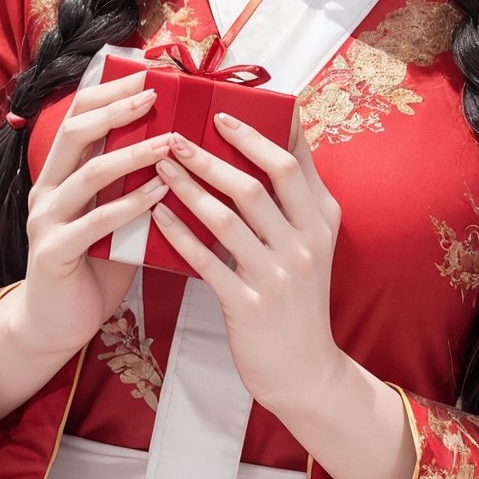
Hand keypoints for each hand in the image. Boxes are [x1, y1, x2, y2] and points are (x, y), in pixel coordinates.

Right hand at [17, 69, 173, 357]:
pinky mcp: (54, 253)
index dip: (107, 92)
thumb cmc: (93, 269)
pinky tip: (159, 194)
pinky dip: (129, 206)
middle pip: (75, 132)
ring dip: (132, 154)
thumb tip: (182, 151)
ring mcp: (46, 221)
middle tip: (154, 96)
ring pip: (88, 174)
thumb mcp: (115, 219)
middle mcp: (47, 190)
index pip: (76, 117)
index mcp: (59, 175)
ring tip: (169, 143)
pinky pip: (95, 223)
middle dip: (116, 109)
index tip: (146, 76)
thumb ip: (133, 187)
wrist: (54, 326)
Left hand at [149, 105, 344, 419]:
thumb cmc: (298, 300)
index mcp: (321, 221)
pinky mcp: (249, 304)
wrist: (304, 371)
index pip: (293, 161)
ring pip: (228, 216)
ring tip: (159, 164)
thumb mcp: (311, 245)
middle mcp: (305, 243)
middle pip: (260, 181)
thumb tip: (267, 145)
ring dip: (189, 185)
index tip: (225, 108)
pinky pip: (206, 260)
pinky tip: (156, 213)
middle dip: (215, 152)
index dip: (259, 131)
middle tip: (177, 132)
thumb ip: (293, 202)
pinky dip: (178, 233)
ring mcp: (278, 274)